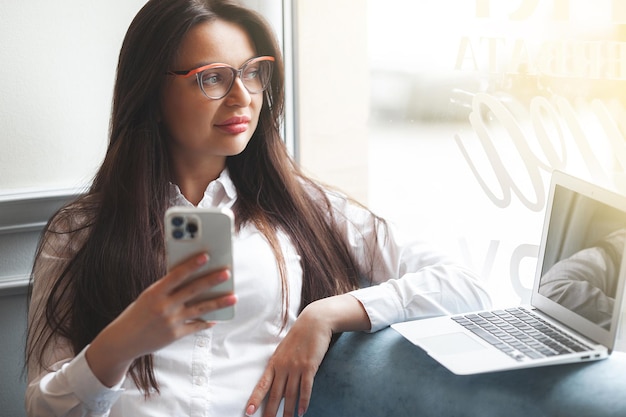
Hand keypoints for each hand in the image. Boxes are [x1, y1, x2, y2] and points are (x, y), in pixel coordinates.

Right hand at [86, 252, 236, 386]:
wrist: (123, 340)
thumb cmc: (139, 312)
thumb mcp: (149, 296)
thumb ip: (168, 288)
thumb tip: (194, 277)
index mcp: (155, 292)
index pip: (176, 275)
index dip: (192, 265)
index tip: (206, 256)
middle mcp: (163, 306)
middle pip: (193, 290)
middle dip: (212, 281)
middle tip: (227, 273)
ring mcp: (170, 322)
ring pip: (200, 309)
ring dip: (219, 303)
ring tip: (234, 297)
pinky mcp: (175, 336)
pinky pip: (196, 327)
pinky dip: (207, 322)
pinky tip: (217, 318)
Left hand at [245, 304, 332, 416]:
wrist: (314, 322)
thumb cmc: (299, 335)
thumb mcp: (284, 349)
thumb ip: (280, 364)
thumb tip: (278, 381)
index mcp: (274, 362)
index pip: (262, 384)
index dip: (256, 399)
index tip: (249, 412)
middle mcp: (283, 366)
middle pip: (276, 394)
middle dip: (271, 412)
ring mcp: (296, 367)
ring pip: (290, 394)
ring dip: (288, 411)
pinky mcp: (309, 367)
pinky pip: (305, 388)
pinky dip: (303, 402)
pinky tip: (301, 411)